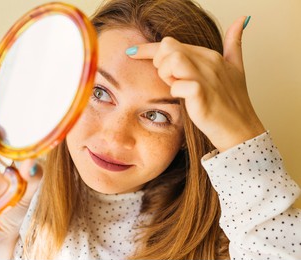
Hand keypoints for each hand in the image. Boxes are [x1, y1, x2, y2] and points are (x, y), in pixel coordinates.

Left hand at [128, 16, 264, 151]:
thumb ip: (234, 43)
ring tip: (175, 86)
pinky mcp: (201, 95)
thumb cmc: (232, 101)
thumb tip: (241, 19)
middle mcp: (208, 62)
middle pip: (168, 47)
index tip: (131, 52)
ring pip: (172, 60)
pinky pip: (178, 85)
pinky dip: (175, 91)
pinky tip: (183, 98)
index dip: (148, 49)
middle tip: (168, 79)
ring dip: (166, 74)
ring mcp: (206, 78)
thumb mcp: (236, 68)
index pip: (171, 43)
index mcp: (210, 55)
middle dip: (159, 62)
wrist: (239, 129)